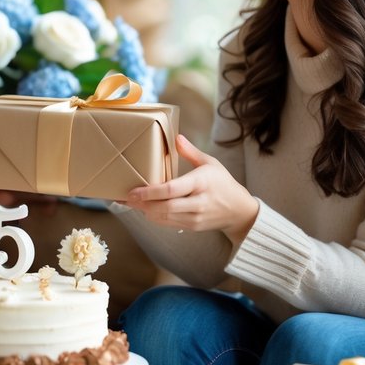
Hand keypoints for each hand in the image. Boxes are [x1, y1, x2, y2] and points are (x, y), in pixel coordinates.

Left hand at [122, 134, 258, 243]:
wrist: (239, 211)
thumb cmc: (223, 183)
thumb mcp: (210, 163)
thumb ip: (191, 152)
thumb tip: (176, 137)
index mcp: (201, 183)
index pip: (172, 190)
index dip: (150, 192)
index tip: (133, 191)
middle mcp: (198, 202)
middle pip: (165, 207)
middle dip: (142, 204)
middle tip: (125, 198)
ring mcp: (195, 217)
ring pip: (164, 217)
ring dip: (145, 211)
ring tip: (130, 203)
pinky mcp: (193, 226)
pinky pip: (169, 223)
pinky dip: (154, 217)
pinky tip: (145, 209)